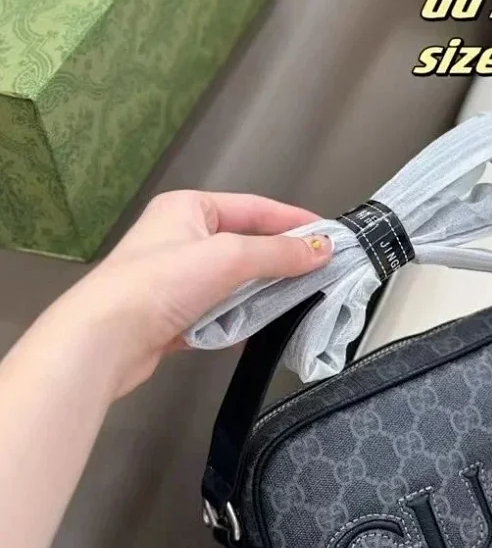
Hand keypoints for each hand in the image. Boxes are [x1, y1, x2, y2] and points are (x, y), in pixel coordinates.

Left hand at [49, 190, 331, 397]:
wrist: (106, 339)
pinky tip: (261, 328)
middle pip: (247, 246)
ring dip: (262, 293)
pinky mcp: (176, 313)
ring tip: (298, 301)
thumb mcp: (230, 257)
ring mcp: (177, 278)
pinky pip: (221, 311)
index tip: (328, 235)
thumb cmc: (159, 284)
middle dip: (281, 261)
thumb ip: (279, 253)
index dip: (293, 220)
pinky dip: (241, 319)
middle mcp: (181, 238)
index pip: (255, 208)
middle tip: (320, 271)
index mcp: (189, 208)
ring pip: (236, 282)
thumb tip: (322, 250)